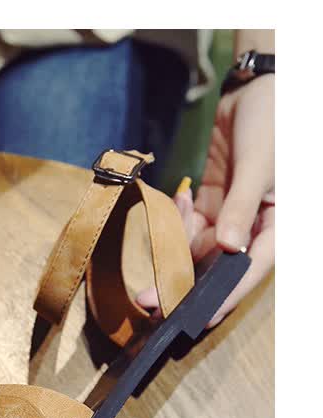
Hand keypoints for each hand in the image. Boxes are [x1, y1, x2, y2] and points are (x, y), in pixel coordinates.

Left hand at [138, 74, 274, 327]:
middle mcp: (256, 226)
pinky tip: (180, 200)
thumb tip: (229, 247)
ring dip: (175, 252)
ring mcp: (233, 215)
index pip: (249, 270)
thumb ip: (242, 206)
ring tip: (152, 259)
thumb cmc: (273, 123)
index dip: (223, 296)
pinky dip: (179, 220)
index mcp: (278, 225)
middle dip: (184, 282)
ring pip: (199, 248)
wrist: (258, 88)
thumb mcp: (259, 166)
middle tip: (150, 301)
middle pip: (218, 265)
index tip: (195, 318)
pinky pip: (191, 224)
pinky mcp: (215, 202)